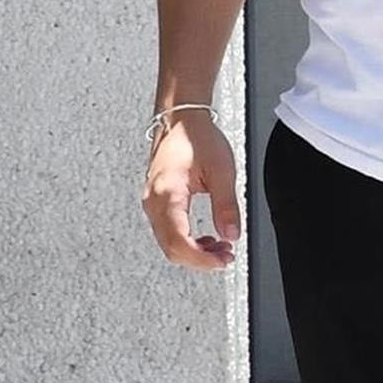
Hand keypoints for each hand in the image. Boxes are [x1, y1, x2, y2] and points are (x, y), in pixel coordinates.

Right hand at [141, 114, 240, 270]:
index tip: (222, 261)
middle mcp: (153, 201)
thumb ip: (227, 206)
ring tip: (221, 249)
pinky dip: (186, 241)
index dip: (201, 258)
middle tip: (226, 257)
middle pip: (170, 248)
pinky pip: (167, 232)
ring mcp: (152, 203)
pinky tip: (206, 239)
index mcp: (167, 193)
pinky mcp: (156, 202)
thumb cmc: (198, 139)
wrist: (181, 121)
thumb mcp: (222, 171)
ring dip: (194, 252)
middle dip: (199, 259)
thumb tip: (231, 234)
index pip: (178, 240)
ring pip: (167, 243)